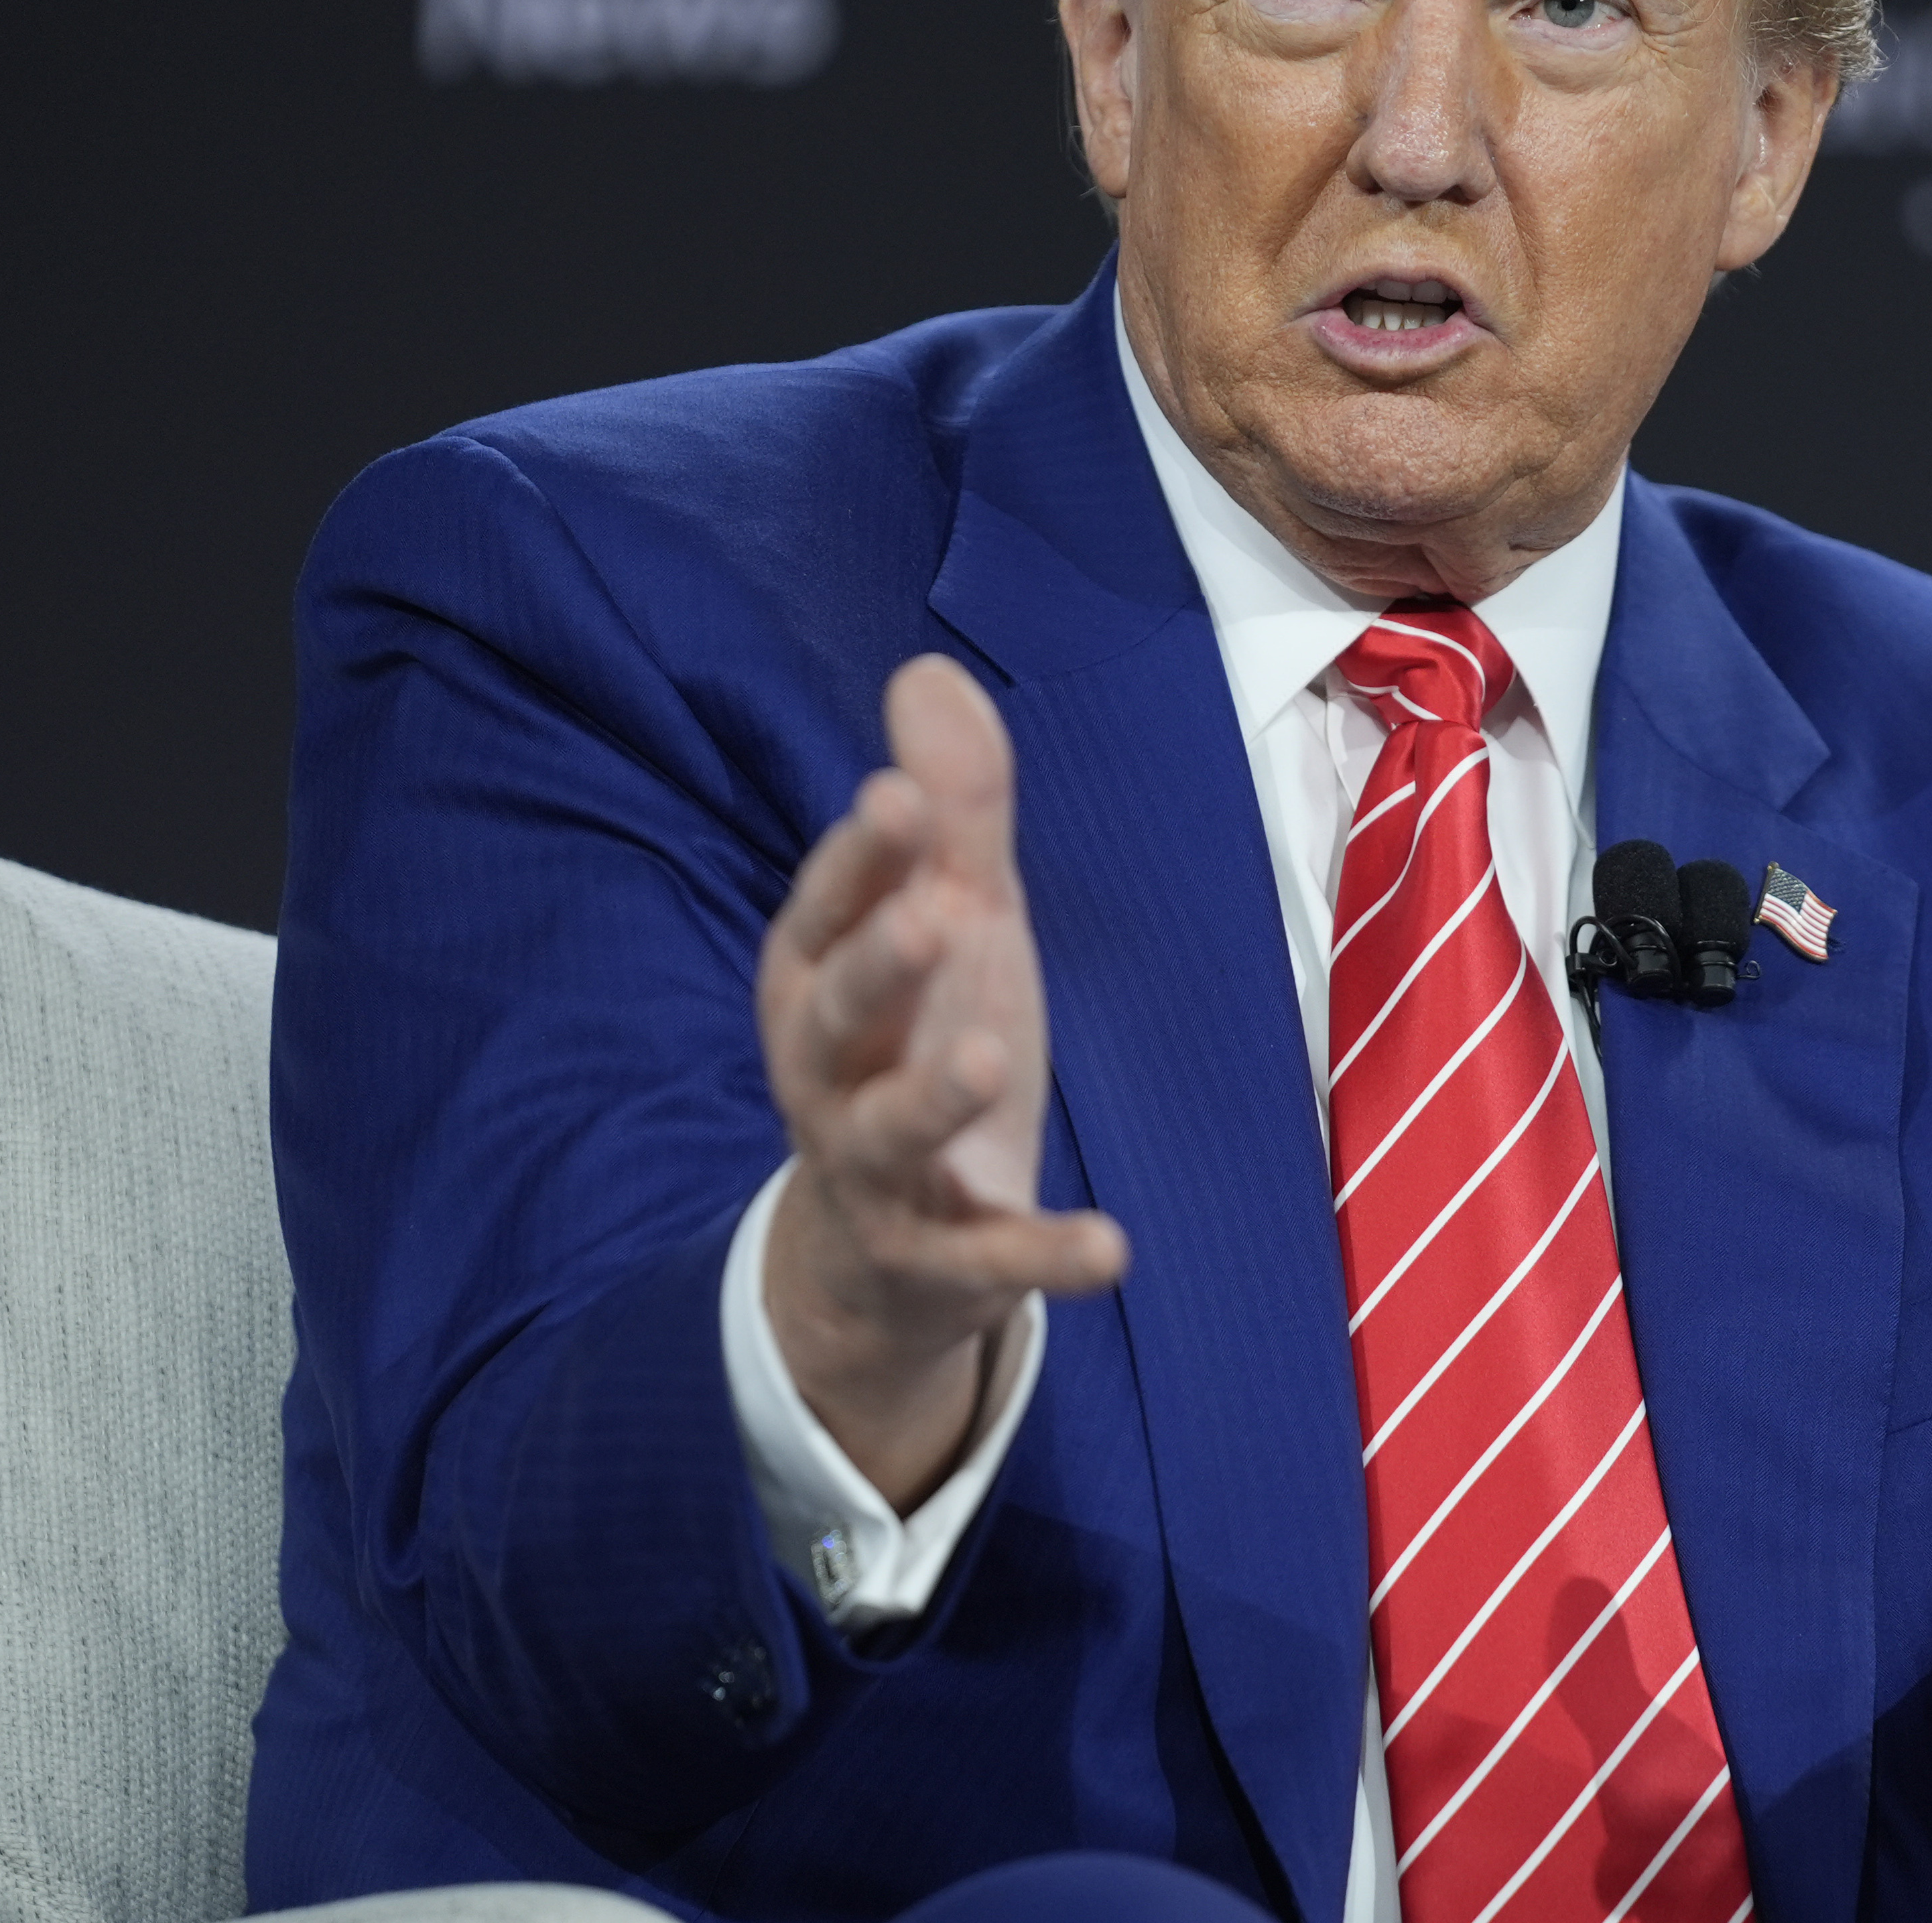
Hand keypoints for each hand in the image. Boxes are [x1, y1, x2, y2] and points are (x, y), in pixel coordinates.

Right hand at [755, 655, 1128, 1507]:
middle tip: (929, 915)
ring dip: (932, 1095)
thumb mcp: (947, 919)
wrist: (882, 1249)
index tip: (896, 797)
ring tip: (985, 1054)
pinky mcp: (939, 1259)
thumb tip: (928, 670)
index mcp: (820, 980)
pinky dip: (1043, 1258)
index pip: (827, 912)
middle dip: (876, 965)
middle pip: (838, 1016)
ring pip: (887, 1132)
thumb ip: (950, 810)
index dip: (858, 861)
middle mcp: (830, 1073)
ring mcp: (878, 1172)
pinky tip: (1111, 1247)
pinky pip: (988, 1260)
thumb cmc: (914, 1040)